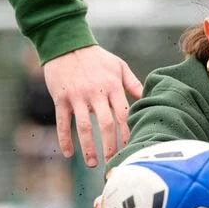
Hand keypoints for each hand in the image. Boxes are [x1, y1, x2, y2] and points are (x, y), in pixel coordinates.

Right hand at [44, 45, 143, 166]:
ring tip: (92, 164)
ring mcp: (77, 96)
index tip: (131, 148)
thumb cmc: (96, 57)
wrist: (66, 43)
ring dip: (88, 148)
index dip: (127, 133)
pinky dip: (64, 139)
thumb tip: (148, 98)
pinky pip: (62, 122)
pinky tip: (68, 154)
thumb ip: (133, 84)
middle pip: (106, 124)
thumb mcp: (118, 66)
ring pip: (84, 127)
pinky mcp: (60, 98)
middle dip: (111, 146)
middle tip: (114, 164)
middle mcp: (95, 93)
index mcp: (112, 86)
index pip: (123, 114)